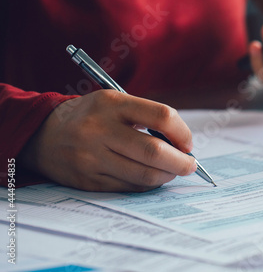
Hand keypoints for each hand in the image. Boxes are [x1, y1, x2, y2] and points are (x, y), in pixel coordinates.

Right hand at [17, 90, 196, 191]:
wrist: (43, 134)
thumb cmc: (91, 117)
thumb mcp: (114, 102)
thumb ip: (146, 117)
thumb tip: (182, 146)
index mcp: (112, 103)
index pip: (161, 116)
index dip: (183, 132)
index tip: (188, 143)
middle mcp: (100, 130)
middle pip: (154, 151)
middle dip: (180, 162)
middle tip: (190, 165)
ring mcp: (92, 158)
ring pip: (143, 175)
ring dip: (167, 176)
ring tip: (172, 171)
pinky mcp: (88, 180)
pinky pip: (129, 187)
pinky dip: (147, 185)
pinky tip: (151, 177)